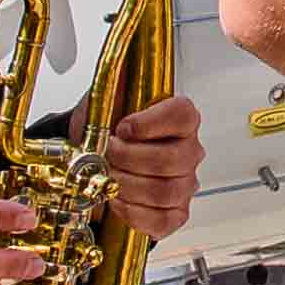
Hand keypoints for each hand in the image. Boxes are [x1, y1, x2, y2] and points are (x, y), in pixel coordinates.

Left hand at [101, 92, 200, 239]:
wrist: (94, 160)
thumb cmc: (106, 130)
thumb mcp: (106, 99)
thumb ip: (115, 81)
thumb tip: (118, 63)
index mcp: (180, 118)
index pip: (183, 116)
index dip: (150, 124)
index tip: (123, 127)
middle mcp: (189, 150)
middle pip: (172, 160)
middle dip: (129, 159)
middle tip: (108, 154)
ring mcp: (185, 183)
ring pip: (166, 192)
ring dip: (128, 186)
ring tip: (110, 177)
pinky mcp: (175, 212)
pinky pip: (164, 220)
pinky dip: (134, 213)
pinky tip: (118, 200)